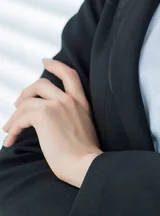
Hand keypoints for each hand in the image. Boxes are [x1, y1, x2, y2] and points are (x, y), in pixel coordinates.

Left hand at [1, 59, 103, 187]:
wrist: (85, 164)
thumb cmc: (84, 156)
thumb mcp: (84, 128)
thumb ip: (72, 117)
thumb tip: (52, 122)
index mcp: (82, 102)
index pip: (69, 74)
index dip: (56, 65)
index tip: (45, 60)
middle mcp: (69, 100)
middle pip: (42, 83)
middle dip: (26, 91)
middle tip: (17, 103)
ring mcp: (57, 105)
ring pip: (27, 101)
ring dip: (14, 116)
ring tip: (9, 129)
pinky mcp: (44, 115)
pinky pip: (21, 117)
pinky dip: (12, 129)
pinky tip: (11, 140)